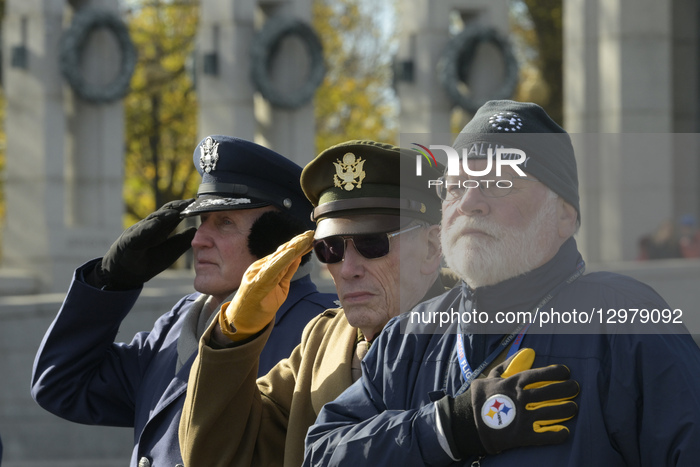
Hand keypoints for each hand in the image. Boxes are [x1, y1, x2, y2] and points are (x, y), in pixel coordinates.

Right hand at [96, 199, 196, 289]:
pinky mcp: (129, 241)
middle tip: (190, 202)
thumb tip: (196, 229)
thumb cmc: (149, 260)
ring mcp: (139, 232)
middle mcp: (151, 227)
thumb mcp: (171, 251)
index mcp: (161, 229)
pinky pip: (139, 233)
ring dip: (164, 215)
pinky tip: (155, 223)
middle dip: (177, 207)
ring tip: (176, 211)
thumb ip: (182, 241)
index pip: (174, 216)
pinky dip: (147, 228)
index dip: (185, 209)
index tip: (197, 203)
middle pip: (164, 214)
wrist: (127, 274)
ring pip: (152, 220)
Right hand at [218, 230, 313, 341]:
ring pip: (278, 258)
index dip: (298, 245)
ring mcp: (257, 274)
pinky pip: (272, 269)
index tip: (311, 237)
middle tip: (311, 233)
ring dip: (293, 247)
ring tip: (304, 239)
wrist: (242, 323)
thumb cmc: (260, 306)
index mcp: (265, 267)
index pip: (284, 253)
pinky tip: (292, 253)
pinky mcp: (256, 283)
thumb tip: (298, 256)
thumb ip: (287, 272)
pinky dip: (282, 260)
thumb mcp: (280, 287)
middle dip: (297, 242)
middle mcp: (260, 267)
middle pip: (281, 252)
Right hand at [439, 348, 578, 457]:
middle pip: (551, 392)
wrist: (467, 422)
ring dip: (567, 409)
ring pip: (552, 412)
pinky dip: (557, 434)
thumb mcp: (492, 377)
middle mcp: (520, 398)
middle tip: (575, 388)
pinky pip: (544, 436)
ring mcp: (522, 417)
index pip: (540, 374)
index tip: (565, 372)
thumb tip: (527, 353)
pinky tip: (565, 432)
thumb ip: (509, 365)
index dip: (556, 372)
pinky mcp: (522, 435)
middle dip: (567, 389)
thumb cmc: (481, 397)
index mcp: (513, 383)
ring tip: (574, 407)